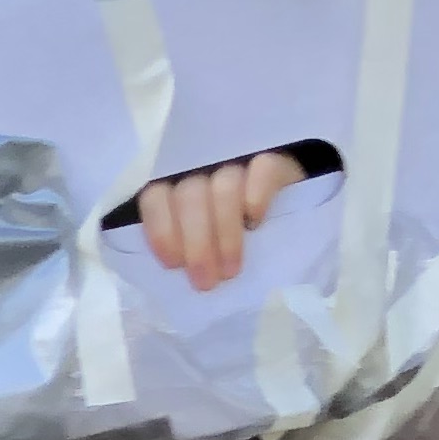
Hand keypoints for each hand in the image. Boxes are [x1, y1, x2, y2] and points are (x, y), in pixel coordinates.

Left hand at [137, 150, 305, 294]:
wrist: (283, 201)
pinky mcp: (274, 158)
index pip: (155, 197)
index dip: (161, 231)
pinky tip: (255, 222)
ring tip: (231, 269)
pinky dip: (256, 196)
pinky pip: (262, 170)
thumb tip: (175, 271)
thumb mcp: (199, 234)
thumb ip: (182, 243)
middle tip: (206, 282)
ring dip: (225, 234)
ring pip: (224, 189)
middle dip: (196, 244)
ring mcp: (239, 158)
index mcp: (174, 180)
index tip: (174, 264)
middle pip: (189, 197)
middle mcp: (202, 164)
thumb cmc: (228, 226)